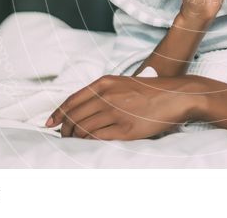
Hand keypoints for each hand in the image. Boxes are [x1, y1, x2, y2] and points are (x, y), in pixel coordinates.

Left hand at [46, 75, 200, 139]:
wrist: (175, 96)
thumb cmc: (150, 91)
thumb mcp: (122, 83)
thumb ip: (103, 92)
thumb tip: (81, 109)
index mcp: (105, 83)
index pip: (72, 100)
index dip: (58, 114)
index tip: (50, 123)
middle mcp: (107, 96)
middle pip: (75, 117)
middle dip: (65, 130)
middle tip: (65, 136)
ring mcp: (116, 113)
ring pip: (84, 130)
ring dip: (77, 138)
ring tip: (77, 142)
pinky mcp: (126, 129)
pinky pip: (99, 138)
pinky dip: (90, 142)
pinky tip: (91, 143)